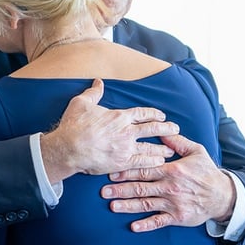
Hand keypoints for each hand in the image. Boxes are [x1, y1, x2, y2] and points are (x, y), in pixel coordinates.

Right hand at [40, 79, 179, 182]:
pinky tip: (160, 162)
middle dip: (166, 128)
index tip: (161, 115)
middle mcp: (126, 131)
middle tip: (175, 128)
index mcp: (119, 116)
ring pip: (150, 147)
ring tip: (171, 149)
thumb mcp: (81, 103)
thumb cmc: (74, 125)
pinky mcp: (122, 163)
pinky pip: (142, 162)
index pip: (142, 113)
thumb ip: (93, 92)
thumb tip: (98, 82)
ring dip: (162, 148)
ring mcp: (126, 148)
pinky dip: (153, 161)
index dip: (154, 114)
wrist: (68, 148)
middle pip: (152, 128)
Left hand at [101, 134, 235, 231]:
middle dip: (121, 189)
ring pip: (146, 204)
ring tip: (112, 206)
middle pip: (141, 187)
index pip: (145, 170)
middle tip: (103, 191)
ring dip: (128, 206)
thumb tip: (162, 130)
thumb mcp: (196, 151)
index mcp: (173, 170)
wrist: (223, 195)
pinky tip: (134, 226)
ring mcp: (174, 204)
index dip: (127, 171)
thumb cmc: (207, 172)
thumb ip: (177, 142)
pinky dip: (147, 224)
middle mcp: (171, 187)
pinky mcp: (178, 217)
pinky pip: (159, 222)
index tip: (111, 172)